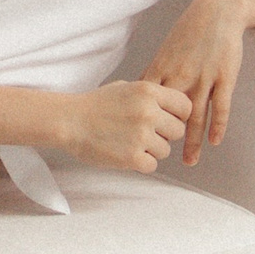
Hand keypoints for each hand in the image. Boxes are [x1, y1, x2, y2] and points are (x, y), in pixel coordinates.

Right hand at [62, 77, 193, 174]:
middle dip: (165, 134)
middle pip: (178, 131)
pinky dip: (141, 162)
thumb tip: (172, 109)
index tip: (167, 120)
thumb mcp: (126, 87)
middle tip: (145, 133)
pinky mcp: (132, 157)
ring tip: (130, 142)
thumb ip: (151, 97)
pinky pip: (152, 165)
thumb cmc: (96, 104)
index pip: (185, 106)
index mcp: (148, 91)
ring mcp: (141, 135)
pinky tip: (126, 153)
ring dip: (152, 150)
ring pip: (166, 150)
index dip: (178, 115)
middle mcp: (148, 112)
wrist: (69, 121)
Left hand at [141, 1, 243, 164]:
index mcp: (162, 69)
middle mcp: (181, 75)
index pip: (148, 103)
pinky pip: (221, 106)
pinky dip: (218, 125)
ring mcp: (204, 77)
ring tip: (189, 162)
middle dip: (163, 137)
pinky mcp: (224, 77)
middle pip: (169, 114)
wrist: (217, 12)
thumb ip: (153, 73)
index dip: (142, 122)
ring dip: (192, 141)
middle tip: (158, 158)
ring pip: (196, 116)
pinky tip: (215, 141)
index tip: (136, 139)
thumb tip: (136, 93)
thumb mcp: (165, 51)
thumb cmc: (188, 33)